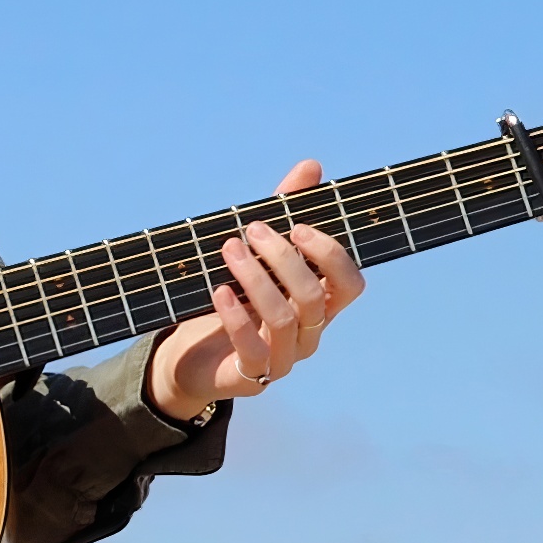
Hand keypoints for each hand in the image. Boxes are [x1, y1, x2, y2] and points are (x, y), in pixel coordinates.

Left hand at [146, 159, 365, 423]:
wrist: (192, 356)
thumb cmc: (234, 298)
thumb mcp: (257, 253)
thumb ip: (285, 212)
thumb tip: (312, 166)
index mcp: (319, 304)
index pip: (350, 285)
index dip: (332, 256)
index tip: (298, 226)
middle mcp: (309, 333)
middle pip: (313, 297)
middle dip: (284, 258)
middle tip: (253, 230)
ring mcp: (283, 358)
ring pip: (284, 319)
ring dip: (256, 279)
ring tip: (230, 249)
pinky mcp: (251, 376)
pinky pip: (252, 348)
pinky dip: (235, 316)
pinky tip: (220, 290)